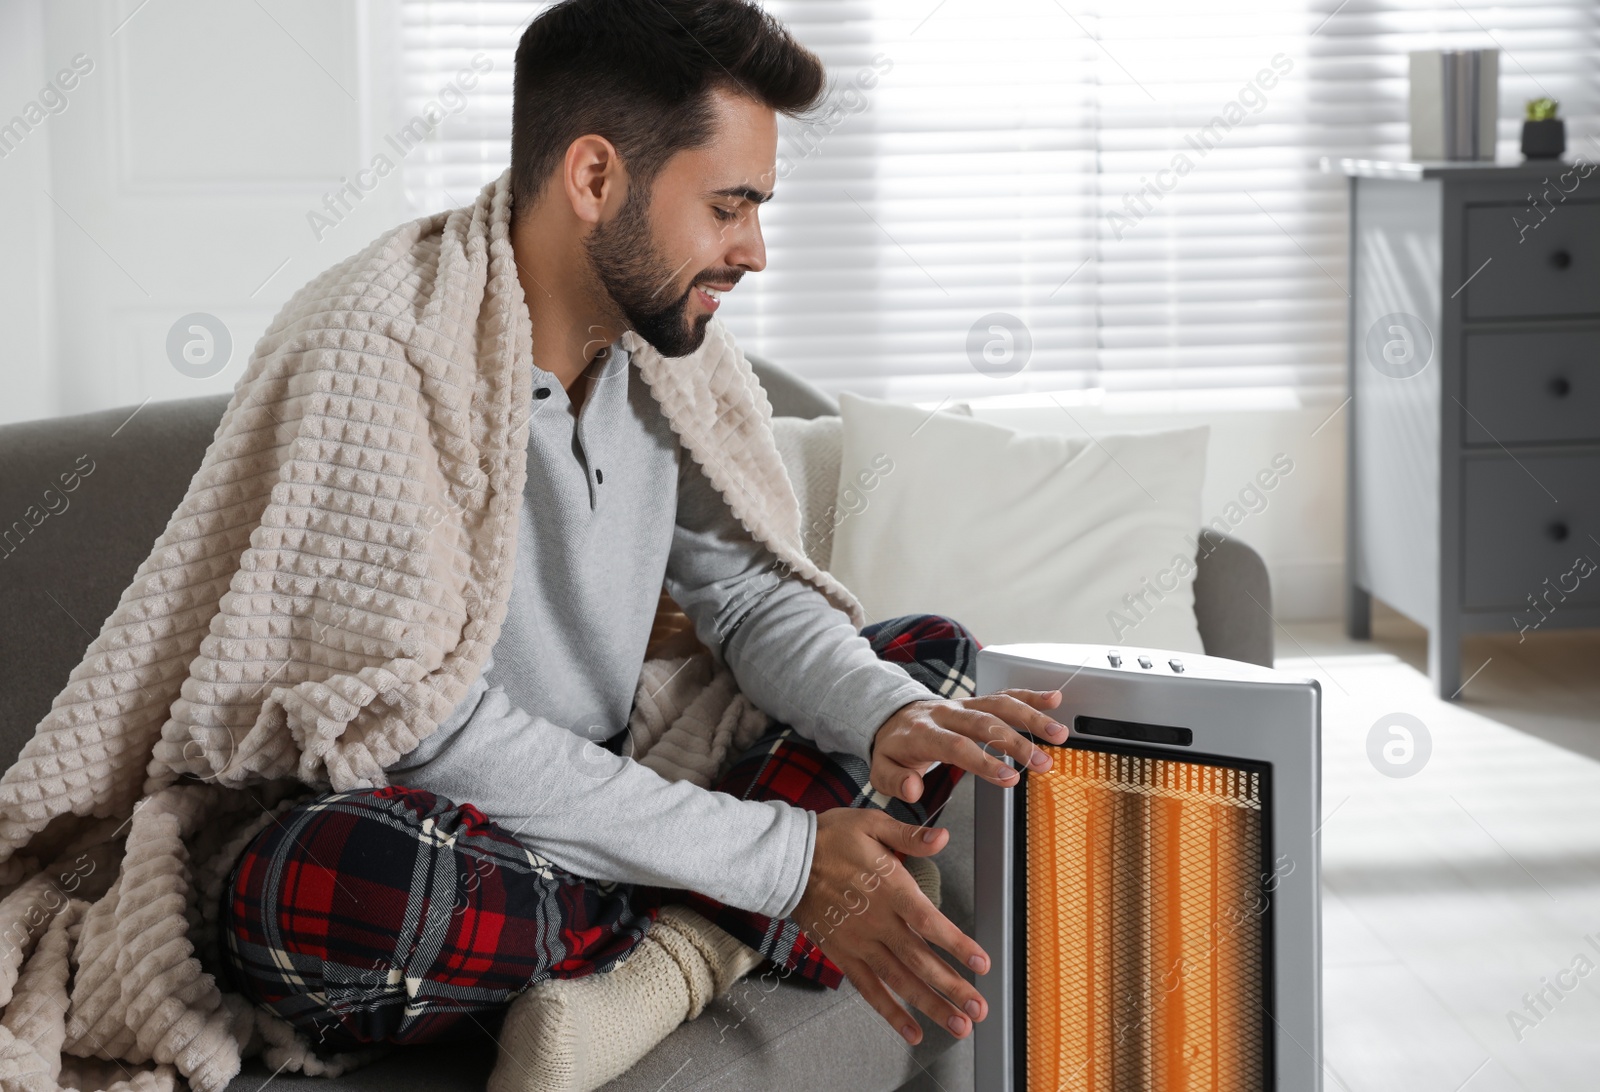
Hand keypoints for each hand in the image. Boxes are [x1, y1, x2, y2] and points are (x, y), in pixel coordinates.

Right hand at [793, 808, 988, 1043]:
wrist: (784, 861)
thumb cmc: (830, 839)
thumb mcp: (872, 824)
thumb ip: (910, 835)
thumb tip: (942, 837)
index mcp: (889, 888)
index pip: (928, 921)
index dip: (956, 943)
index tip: (982, 962)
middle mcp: (877, 922)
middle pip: (919, 960)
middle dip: (952, 987)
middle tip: (979, 1009)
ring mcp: (859, 943)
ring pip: (899, 981)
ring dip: (931, 1005)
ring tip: (958, 1025)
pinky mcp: (843, 956)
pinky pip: (869, 990)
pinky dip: (891, 1013)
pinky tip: (912, 1031)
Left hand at [869, 689, 1066, 803]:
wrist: (892, 717)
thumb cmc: (893, 748)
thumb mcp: (881, 770)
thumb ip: (895, 782)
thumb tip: (913, 790)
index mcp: (924, 733)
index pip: (957, 745)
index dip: (984, 761)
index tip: (1010, 778)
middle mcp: (946, 714)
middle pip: (985, 723)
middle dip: (1017, 742)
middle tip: (1042, 763)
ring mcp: (963, 705)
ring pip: (999, 705)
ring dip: (1031, 718)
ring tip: (1058, 734)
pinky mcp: (975, 701)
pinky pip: (1003, 694)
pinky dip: (1029, 695)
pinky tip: (1052, 699)